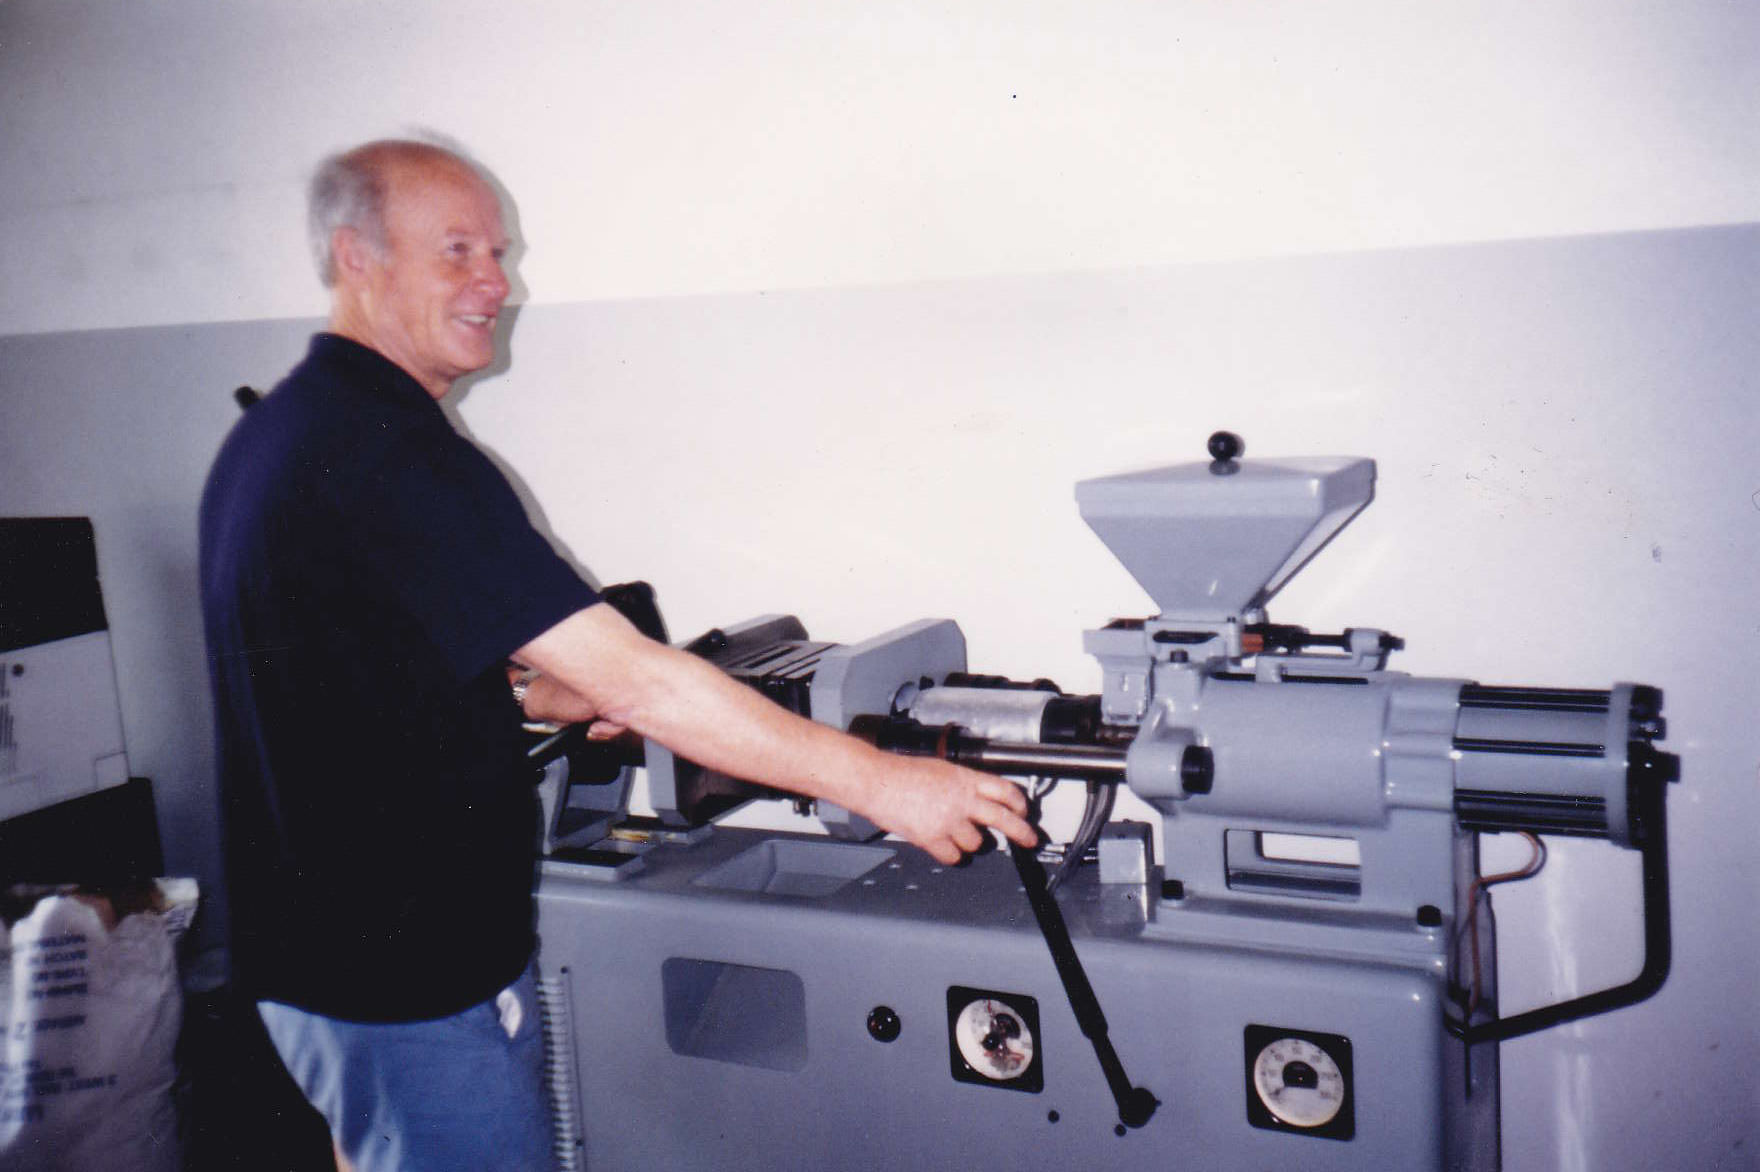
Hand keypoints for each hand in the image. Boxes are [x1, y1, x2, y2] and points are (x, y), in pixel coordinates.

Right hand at [861, 756, 1036, 864]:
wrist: (877, 782)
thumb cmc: (902, 773)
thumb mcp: (941, 769)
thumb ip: (963, 784)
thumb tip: (978, 797)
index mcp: (965, 779)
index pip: (1005, 790)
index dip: (1019, 803)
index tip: (1022, 812)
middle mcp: (962, 800)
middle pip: (1004, 819)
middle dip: (1022, 832)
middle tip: (1030, 839)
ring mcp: (949, 821)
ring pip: (976, 843)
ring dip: (970, 842)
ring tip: (955, 833)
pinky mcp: (933, 838)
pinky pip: (953, 856)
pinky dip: (950, 854)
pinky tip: (943, 845)